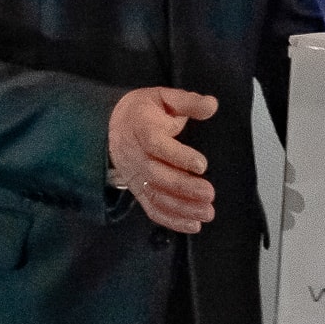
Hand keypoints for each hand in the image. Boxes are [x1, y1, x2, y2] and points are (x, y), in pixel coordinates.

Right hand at [109, 86, 220, 231]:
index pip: (156, 145)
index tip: (202, 164)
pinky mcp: (138, 190)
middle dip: (183, 187)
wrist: (112, 124)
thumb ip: (188, 102)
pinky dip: (171, 220)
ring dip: (181, 208)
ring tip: (206, 213)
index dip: (178, 156)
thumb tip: (212, 104)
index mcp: (142, 129)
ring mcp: (135, 176)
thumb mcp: (164, 97)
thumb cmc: (145, 111)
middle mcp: (135, 156)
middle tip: (209, 194)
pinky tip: (193, 225)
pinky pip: (151, 208)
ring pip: (155, 196)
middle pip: (156, 175)